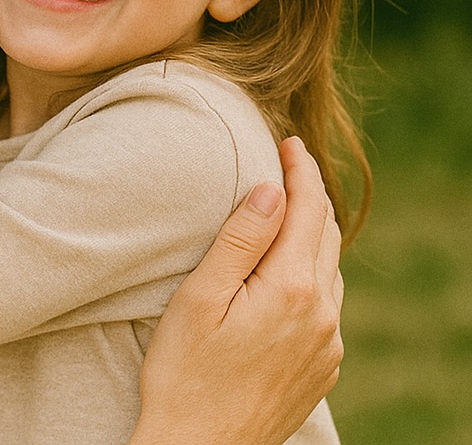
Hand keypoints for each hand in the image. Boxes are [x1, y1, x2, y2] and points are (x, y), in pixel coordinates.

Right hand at [132, 137, 342, 444]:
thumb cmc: (184, 372)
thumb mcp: (201, 296)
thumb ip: (241, 239)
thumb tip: (273, 188)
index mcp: (292, 290)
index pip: (308, 210)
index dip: (299, 170)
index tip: (287, 140)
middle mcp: (322, 317)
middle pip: (326, 235)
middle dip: (309, 194)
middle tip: (287, 161)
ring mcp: (327, 347)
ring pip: (329, 269)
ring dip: (313, 231)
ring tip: (287, 205)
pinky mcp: (321, 368)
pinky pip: (326, 303)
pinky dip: (312, 269)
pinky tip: (286, 267)